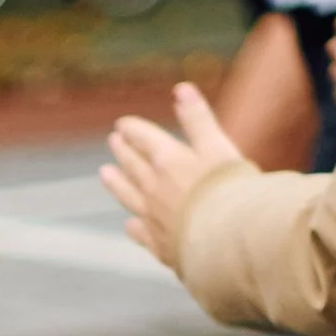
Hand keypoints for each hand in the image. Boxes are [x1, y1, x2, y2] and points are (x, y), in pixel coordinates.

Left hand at [101, 82, 245, 265]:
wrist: (228, 242)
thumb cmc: (230, 191)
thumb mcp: (219, 147)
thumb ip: (199, 120)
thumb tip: (180, 88)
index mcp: (170, 161)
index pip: (145, 140)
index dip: (134, 130)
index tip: (122, 124)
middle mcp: (155, 189)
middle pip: (133, 166)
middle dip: (123, 151)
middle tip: (113, 141)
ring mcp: (154, 219)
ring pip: (129, 197)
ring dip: (117, 184)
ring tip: (105, 174)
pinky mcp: (160, 246)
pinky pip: (141, 233)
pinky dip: (134, 226)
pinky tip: (130, 225)